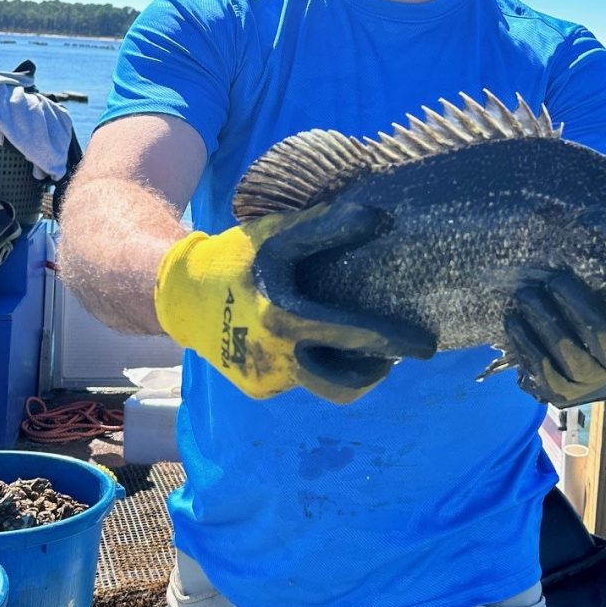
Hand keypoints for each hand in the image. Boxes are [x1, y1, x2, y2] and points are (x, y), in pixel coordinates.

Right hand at [155, 199, 435, 403]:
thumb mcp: (276, 234)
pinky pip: (298, 381)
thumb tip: (380, 218)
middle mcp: (275, 357)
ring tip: (356, 349)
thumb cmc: (234, 258)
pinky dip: (312, 364)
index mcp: (282, 316)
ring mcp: (265, 378)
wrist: (178, 294)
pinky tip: (310, 343)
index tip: (426, 344)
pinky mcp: (257, 388)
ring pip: (321, 383)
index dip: (394, 341)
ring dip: (344, 370)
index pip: (352, 335)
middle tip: (390, 358)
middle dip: (373, 374)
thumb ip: (326, 226)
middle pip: (343, 386)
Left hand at [503, 271, 605, 404]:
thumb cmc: (583, 289)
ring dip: (547, 323)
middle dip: (580, 310)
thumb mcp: (599, 271)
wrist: (556, 329)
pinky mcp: (561, 391)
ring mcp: (592, 380)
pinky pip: (545, 372)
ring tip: (527, 295)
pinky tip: (514, 320)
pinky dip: (528, 344)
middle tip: (554, 279)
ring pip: (573, 357)